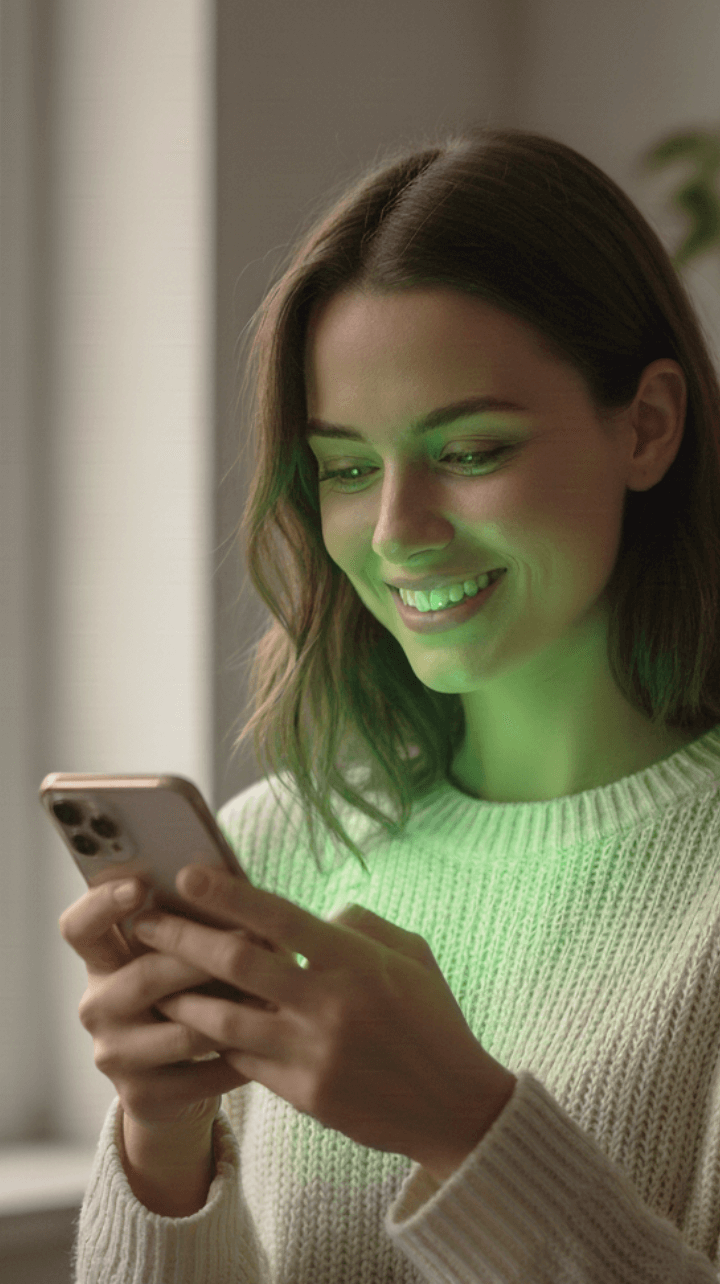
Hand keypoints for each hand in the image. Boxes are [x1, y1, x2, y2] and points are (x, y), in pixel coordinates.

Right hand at [58, 876, 292, 1132]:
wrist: (176, 1080)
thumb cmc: (189, 993)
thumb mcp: (180, 957)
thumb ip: (192, 924)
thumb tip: (229, 883)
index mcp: (100, 962)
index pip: (79, 928)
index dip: (103, 904)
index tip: (140, 886)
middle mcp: (96, 1007)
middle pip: (144, 977)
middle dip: (201, 957)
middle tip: (250, 937)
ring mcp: (114, 1055)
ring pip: (182, 1031)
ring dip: (233, 1013)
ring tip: (274, 994)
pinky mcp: (141, 1096)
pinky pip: (203, 1074)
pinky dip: (241, 1057)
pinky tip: (271, 1042)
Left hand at [133, 866, 516, 1177]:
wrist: (454, 1107)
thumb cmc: (433, 1019)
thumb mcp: (409, 954)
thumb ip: (357, 925)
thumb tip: (312, 915)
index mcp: (356, 961)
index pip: (280, 918)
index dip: (228, 895)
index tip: (187, 876)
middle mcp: (329, 1005)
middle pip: (238, 964)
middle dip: (183, 938)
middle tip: (145, 921)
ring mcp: (313, 1054)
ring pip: (224, 1020)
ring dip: (182, 996)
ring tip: (150, 977)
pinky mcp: (303, 1095)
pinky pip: (243, 1061)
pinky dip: (216, 1039)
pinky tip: (191, 1024)